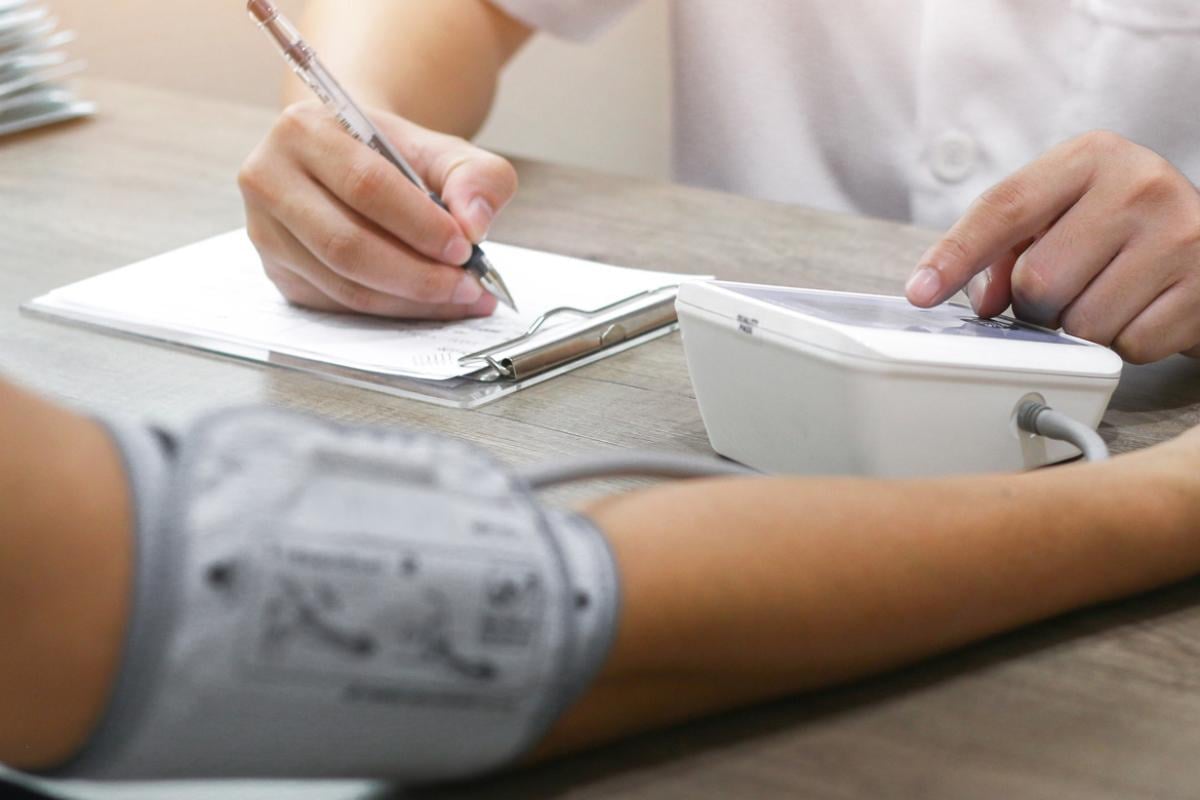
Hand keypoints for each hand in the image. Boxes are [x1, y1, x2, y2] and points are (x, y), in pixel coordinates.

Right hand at [238, 101, 517, 318]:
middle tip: (467, 285)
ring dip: (409, 301)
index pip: (365, 186)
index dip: (420, 225)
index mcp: (304, 130)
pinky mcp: (279, 273)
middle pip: (346, 245)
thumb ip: (476, 176)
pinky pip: (339, 304)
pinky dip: (392, 310)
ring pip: (343, 284)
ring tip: (460, 297)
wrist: (353, 160)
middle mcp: (270, 179)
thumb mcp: (444, 150)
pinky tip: (428, 303)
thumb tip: (474, 223)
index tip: (465, 248)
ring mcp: (266, 232)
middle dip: (417, 274)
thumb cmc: (394, 156)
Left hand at [905, 131, 1199, 362]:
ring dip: (1077, 329)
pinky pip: (1127, 345)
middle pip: (1037, 281)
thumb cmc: (1121, 230)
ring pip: (1080, 322)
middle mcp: (1140, 185)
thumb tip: (983, 302)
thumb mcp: (1062, 215)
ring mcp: (1180, 235)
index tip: (921, 292)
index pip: (1004, 208)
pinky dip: (1122, 344)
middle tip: (1059, 293)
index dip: (955, 255)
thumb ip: (1003, 249)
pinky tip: (1140, 311)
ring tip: (1104, 297)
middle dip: (1033, 305)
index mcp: (1092, 157)